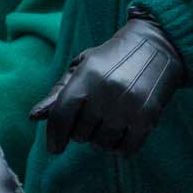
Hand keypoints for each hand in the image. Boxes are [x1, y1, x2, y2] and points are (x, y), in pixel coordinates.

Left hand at [29, 12, 185, 154]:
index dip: (54, 135)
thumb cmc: (114, 56)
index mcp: (87, 75)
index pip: (61, 116)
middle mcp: (106, 90)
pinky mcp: (147, 116)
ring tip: (109, 122)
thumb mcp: (84, 65)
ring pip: (102, 144)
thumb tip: (34, 116)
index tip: (55, 147)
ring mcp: (128, 104)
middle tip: (94, 117)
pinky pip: (126, 148)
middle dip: (83, 131)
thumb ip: (59, 91)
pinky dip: (121, 147)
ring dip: (102, 140)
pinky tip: (122, 133)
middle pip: (80, 134)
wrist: (158, 44)